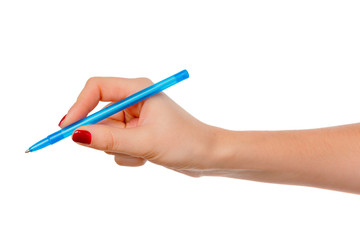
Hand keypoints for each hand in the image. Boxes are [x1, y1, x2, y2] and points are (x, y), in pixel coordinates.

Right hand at [59, 76, 215, 175]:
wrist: (209, 157)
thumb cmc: (185, 143)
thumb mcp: (144, 142)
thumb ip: (109, 139)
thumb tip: (76, 135)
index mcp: (138, 89)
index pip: (96, 88)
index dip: (79, 106)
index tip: (67, 129)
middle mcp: (134, 100)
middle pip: (99, 116)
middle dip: (108, 137)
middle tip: (127, 147)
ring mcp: (135, 119)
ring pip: (107, 135)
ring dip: (121, 150)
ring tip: (144, 152)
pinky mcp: (137, 134)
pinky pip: (117, 146)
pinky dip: (128, 156)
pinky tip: (148, 158)